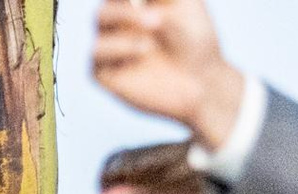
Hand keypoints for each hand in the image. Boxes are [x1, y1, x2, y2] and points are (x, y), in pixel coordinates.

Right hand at [91, 0, 244, 142]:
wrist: (200, 82)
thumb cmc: (196, 41)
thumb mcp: (186, 5)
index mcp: (136, 0)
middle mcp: (119, 19)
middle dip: (129, 2)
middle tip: (155, 10)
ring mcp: (110, 43)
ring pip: (100, 17)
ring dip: (125, 15)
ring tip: (155, 23)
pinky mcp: (103, 70)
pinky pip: (98, 52)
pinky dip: (121, 46)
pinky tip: (144, 50)